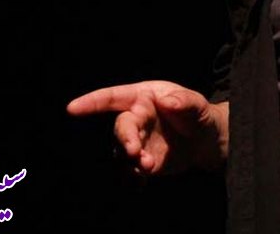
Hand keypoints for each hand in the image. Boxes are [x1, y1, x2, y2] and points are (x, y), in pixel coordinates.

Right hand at [67, 80, 228, 174]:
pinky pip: (129, 170)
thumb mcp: (196, 103)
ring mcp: (137, 141)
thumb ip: (184, 101)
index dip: (92, 102)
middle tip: (134, 152)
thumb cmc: (197, 113)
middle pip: (120, 128)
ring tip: (147, 166)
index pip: (113, 97)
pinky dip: (132, 178)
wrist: (206, 140)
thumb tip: (168, 102)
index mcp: (143, 98)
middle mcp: (135, 119)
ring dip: (130, 161)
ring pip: (121, 152)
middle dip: (124, 140)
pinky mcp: (142, 161)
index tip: (72, 108)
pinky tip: (141, 182)